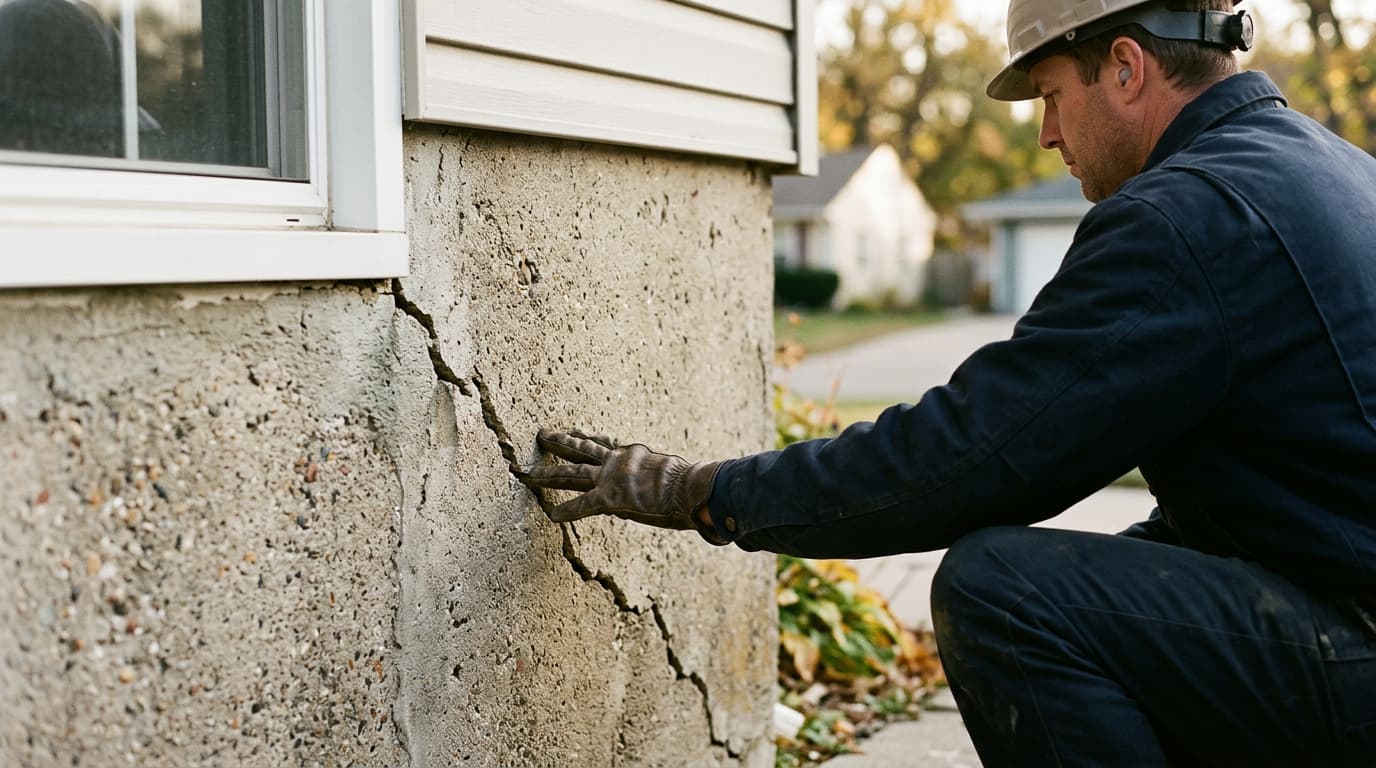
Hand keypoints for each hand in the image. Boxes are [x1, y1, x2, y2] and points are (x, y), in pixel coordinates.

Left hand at [525, 429, 725, 543]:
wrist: (693, 487)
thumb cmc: (694, 485)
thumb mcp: (680, 476)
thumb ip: (673, 480)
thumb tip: (691, 489)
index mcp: (635, 454)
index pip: (606, 443)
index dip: (588, 438)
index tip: (576, 431)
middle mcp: (619, 460)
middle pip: (582, 449)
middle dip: (560, 442)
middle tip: (542, 435)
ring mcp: (611, 477)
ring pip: (572, 471)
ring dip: (549, 472)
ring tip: (528, 473)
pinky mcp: (610, 497)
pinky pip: (582, 505)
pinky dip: (567, 511)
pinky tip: (551, 516)